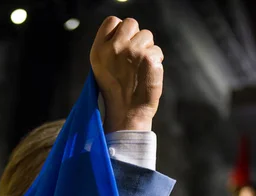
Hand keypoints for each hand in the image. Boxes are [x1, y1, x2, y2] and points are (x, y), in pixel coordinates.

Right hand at [90, 17, 163, 132]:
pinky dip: (156, 61)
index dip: (121, 31)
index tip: (123, 46)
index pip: (112, 21)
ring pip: (147, 35)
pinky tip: (147, 75)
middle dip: (135, 38)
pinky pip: (157, 50)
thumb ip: (110, 47)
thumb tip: (124, 34)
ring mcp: (132, 52)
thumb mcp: (102, 67)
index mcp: (99, 50)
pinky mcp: (148, 59)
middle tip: (133, 59)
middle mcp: (114, 48)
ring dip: (147, 49)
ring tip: (139, 69)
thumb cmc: (116, 93)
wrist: (127, 114)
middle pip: (131, 24)